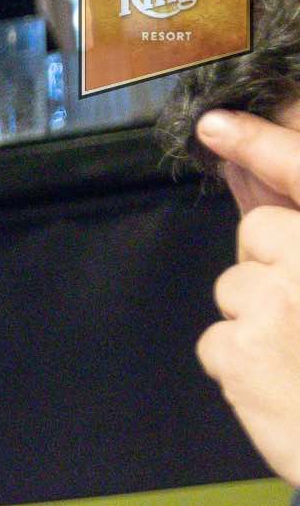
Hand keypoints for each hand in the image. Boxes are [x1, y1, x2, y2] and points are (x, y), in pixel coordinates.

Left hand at [193, 110, 299, 484]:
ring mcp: (275, 306)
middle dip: (267, 266)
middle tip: (299, 313)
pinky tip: (271, 383)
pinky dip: (233, 362)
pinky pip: (214, 340)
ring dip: (251, 320)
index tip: (215, 122)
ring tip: (293, 356)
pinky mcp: (238, 350)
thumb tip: (267, 219)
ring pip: (232, 290)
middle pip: (257, 236)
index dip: (261, 142)